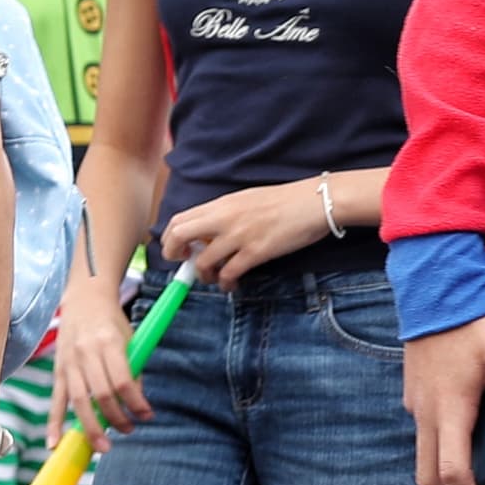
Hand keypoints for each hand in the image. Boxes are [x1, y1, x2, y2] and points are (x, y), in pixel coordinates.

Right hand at [52, 273, 148, 440]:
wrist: (84, 299)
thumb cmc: (113, 321)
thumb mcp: (131, 339)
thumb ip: (133, 370)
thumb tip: (137, 403)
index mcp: (108, 343)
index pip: (122, 381)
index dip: (135, 402)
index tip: (146, 416)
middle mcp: (85, 353)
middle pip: (100, 394)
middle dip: (116, 418)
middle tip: (129, 431)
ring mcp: (69, 362)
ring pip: (78, 401)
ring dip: (91, 427)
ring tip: (103, 447)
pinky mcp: (58, 370)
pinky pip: (57, 400)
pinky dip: (55, 423)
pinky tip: (56, 443)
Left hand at [160, 180, 334, 290]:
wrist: (315, 203)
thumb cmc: (286, 201)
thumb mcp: (247, 200)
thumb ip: (226, 214)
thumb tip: (209, 233)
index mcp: (222, 204)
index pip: (180, 219)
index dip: (170, 237)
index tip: (178, 249)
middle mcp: (225, 218)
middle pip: (180, 235)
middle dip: (173, 254)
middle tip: (185, 264)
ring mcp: (239, 235)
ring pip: (203, 261)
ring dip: (203, 275)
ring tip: (213, 279)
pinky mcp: (256, 252)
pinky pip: (229, 273)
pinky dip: (225, 283)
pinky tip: (231, 285)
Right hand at [407, 306, 484, 484]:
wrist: (435, 290)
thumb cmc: (469, 320)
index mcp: (450, 410)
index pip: (452, 472)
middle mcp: (427, 413)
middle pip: (428, 475)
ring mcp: (417, 405)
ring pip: (424, 454)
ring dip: (447, 467)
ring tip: (481, 458)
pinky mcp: (415, 394)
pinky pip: (425, 432)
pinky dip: (443, 442)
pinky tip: (469, 424)